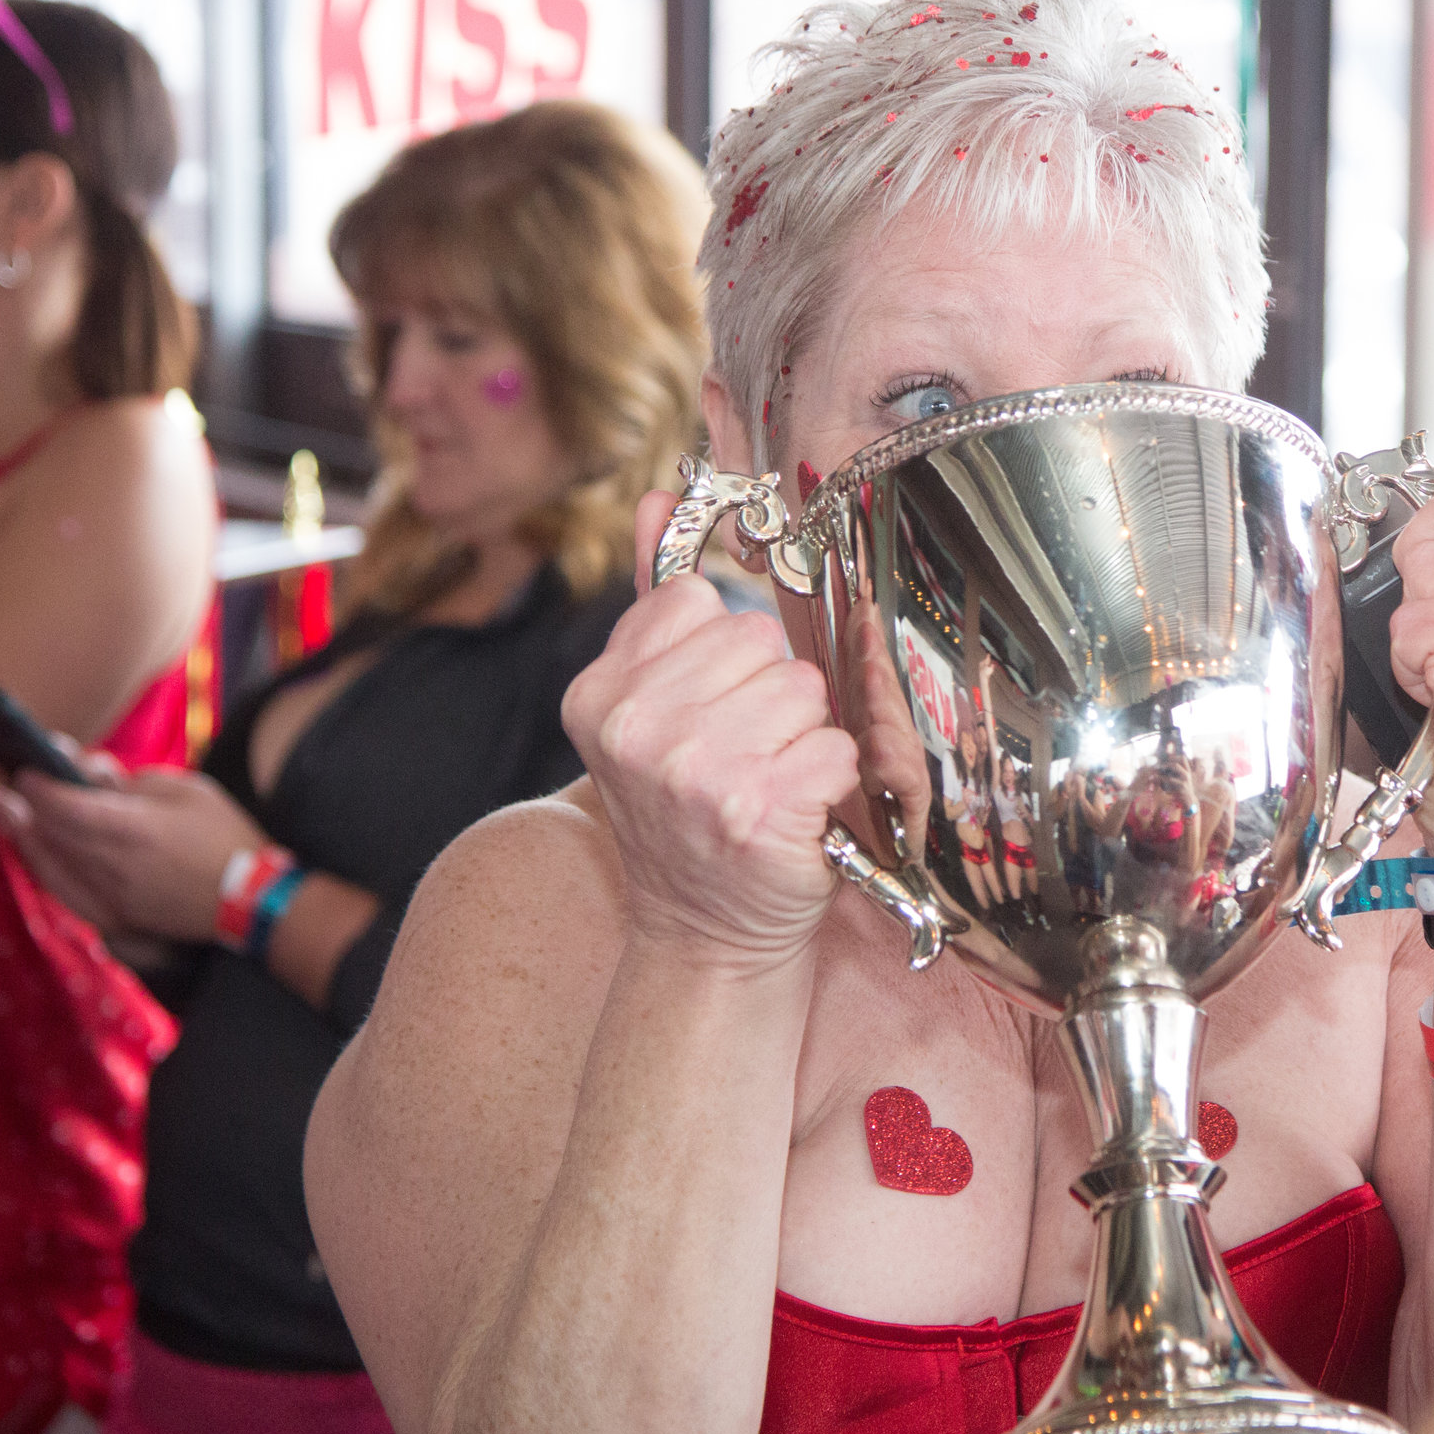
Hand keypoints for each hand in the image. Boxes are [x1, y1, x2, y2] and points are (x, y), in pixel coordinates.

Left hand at [0, 759, 263, 939]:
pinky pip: (60, 888)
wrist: (251, 902)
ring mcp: (107, 898)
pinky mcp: (111, 918)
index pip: (62, 805)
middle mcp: (109, 866)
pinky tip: (30, 846)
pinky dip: (40, 863)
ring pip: (43, 863)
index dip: (35, 786)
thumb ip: (131, 781)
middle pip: (40, 833)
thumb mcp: (187, 790)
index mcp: (131, 829)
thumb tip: (87, 774)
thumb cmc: (225, 836)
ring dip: (16, 834)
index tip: (21, 768)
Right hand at [562, 491, 857, 970]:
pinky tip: (794, 815)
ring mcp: (692, 769)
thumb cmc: (690, 817)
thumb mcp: (650, 708)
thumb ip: (653, 604)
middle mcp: (634, 728)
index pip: (700, 604)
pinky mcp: (755, 809)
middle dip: (771, 696)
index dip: (725, 656)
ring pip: (803, 690)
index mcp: (599, 693)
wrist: (706, 935)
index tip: (711, 709)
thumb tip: (656, 498)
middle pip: (759, 642)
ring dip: (805, 739)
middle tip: (744, 756)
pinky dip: (830, 783)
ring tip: (769, 784)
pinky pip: (834, 748)